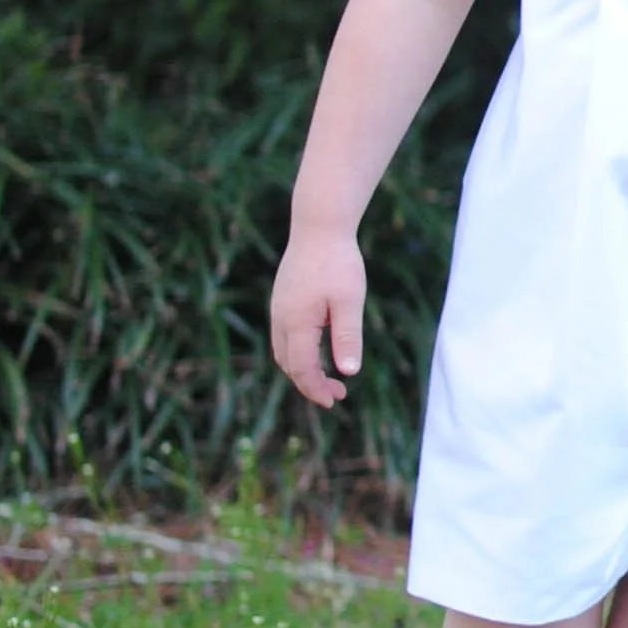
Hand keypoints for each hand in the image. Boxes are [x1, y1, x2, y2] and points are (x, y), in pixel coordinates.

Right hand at [272, 224, 366, 406]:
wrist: (318, 226)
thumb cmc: (338, 262)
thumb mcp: (349, 301)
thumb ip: (347, 337)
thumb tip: (348, 372)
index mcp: (297, 323)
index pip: (302, 369)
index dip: (316, 389)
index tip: (334, 401)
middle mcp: (281, 319)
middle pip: (289, 365)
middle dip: (310, 384)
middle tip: (337, 395)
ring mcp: (278, 309)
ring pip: (283, 352)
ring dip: (302, 369)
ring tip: (329, 379)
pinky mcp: (281, 301)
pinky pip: (284, 337)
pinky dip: (298, 353)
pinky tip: (318, 351)